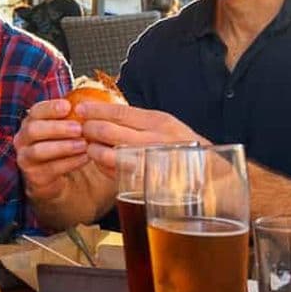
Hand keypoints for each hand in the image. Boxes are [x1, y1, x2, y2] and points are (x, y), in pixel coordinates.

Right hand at [14, 99, 88, 199]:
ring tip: (84, 144)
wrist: (55, 174)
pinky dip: (70, 162)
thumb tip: (92, 103)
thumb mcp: (65, 127)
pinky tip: (85, 158)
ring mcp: (25, 158)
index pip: (36, 111)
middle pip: (34, 130)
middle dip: (57, 128)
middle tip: (79, 128)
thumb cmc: (63, 142)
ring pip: (39, 151)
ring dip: (63, 146)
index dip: (51, 108)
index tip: (68, 106)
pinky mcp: (34, 175)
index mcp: (30, 121)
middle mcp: (22, 139)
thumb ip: (74, 116)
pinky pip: (51, 168)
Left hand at [75, 101, 202, 172]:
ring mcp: (149, 164)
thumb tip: (107, 112)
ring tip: (90, 147)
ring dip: (94, 150)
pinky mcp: (145, 184)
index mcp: (159, 123)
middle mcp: (154, 141)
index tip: (80, 108)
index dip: (97, 109)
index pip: (121, 112)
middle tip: (82, 129)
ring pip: (108, 155)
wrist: (210, 177)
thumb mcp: (167, 125)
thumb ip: (140, 120)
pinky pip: (115, 174)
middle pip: (110, 132)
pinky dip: (103, 167)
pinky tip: (101, 162)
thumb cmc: (184, 148)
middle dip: (90, 129)